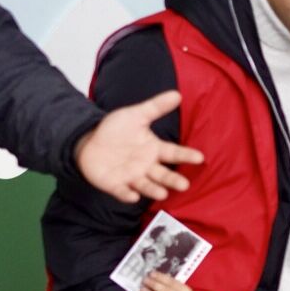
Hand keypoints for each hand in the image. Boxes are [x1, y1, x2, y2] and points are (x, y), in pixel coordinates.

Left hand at [74, 90, 203, 202]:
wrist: (90, 143)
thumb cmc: (116, 130)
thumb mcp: (136, 115)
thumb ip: (156, 107)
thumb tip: (177, 94)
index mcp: (154, 150)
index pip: (174, 153)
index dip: (186, 155)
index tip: (199, 157)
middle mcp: (147, 166)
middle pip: (163, 175)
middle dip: (173, 180)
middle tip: (184, 185)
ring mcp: (132, 177)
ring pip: (146, 185)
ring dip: (154, 190)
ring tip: (162, 194)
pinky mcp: (116, 185)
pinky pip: (122, 191)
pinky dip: (127, 195)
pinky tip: (132, 196)